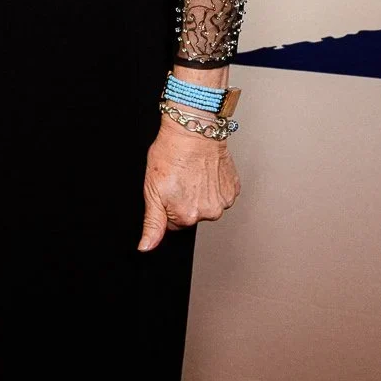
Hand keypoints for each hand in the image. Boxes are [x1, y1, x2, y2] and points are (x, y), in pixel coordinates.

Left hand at [139, 119, 240, 249]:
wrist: (193, 132)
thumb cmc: (170, 155)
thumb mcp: (151, 190)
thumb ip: (152, 223)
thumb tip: (146, 247)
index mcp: (186, 217)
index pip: (173, 223)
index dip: (167, 205)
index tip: (168, 189)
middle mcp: (208, 213)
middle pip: (191, 215)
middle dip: (184, 201)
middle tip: (179, 179)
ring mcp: (223, 202)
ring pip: (207, 205)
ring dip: (200, 194)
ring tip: (192, 174)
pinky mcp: (234, 189)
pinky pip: (221, 194)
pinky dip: (213, 186)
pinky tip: (205, 172)